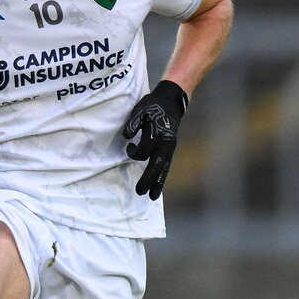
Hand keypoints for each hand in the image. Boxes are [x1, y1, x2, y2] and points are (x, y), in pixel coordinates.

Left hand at [122, 79, 187, 199]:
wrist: (172, 102)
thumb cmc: (154, 105)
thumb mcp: (140, 109)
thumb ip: (133, 123)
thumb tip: (127, 137)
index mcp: (157, 134)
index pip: (144, 151)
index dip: (133, 151)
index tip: (129, 145)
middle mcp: (166, 143)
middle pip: (156, 166)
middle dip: (148, 180)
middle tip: (140, 192)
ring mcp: (170, 147)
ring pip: (164, 168)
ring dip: (158, 183)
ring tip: (153, 196)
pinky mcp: (171, 148)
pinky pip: (167, 165)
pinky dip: (162, 176)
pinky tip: (158, 185)